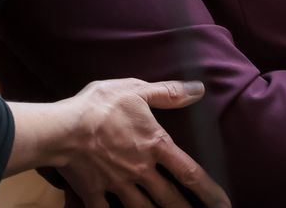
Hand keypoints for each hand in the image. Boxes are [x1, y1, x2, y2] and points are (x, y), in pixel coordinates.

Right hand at [57, 78, 229, 207]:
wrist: (61, 129)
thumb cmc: (99, 105)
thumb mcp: (135, 90)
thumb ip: (168, 93)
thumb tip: (199, 90)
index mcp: (154, 146)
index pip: (190, 173)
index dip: (210, 191)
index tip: (224, 204)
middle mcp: (141, 171)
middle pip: (171, 200)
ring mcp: (118, 186)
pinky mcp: (95, 194)